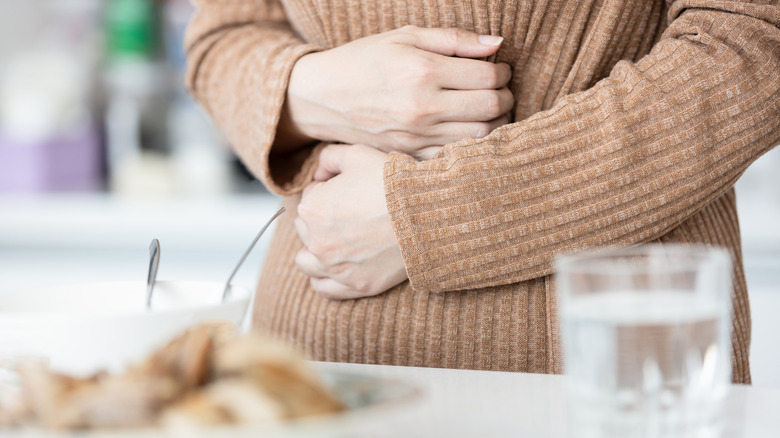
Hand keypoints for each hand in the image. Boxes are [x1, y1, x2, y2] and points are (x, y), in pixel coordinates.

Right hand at [279, 26, 513, 159]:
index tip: (500, 69)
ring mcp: (415, 135)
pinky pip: (454, 155)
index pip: (487, 76)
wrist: (320, 97)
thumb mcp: (405, 36)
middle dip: (505, 97)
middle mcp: (421, 106)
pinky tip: (467, 130)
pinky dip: (470, 144)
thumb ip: (453, 39)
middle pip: (490, 108)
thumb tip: (497, 44)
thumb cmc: (363, 60)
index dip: (503, 72)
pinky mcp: (408, 154)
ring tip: (488, 111)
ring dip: (494, 123)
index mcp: (422, 71)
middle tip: (501, 90)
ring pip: (479, 136)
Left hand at [294, 145, 406, 298]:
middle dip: (321, 219)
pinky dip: (324, 279)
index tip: (347, 190)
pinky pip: (325, 289)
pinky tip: (335, 268)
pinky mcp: (357, 284)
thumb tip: (319, 172)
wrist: (427, 214)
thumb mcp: (357, 155)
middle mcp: (317, 241)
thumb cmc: (392, 183)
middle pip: (306, 228)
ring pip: (307, 262)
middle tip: (348, 213)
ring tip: (335, 242)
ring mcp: (336, 267)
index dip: (327, 190)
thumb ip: (328, 158)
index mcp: (312, 208)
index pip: (309, 197)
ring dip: (315, 251)